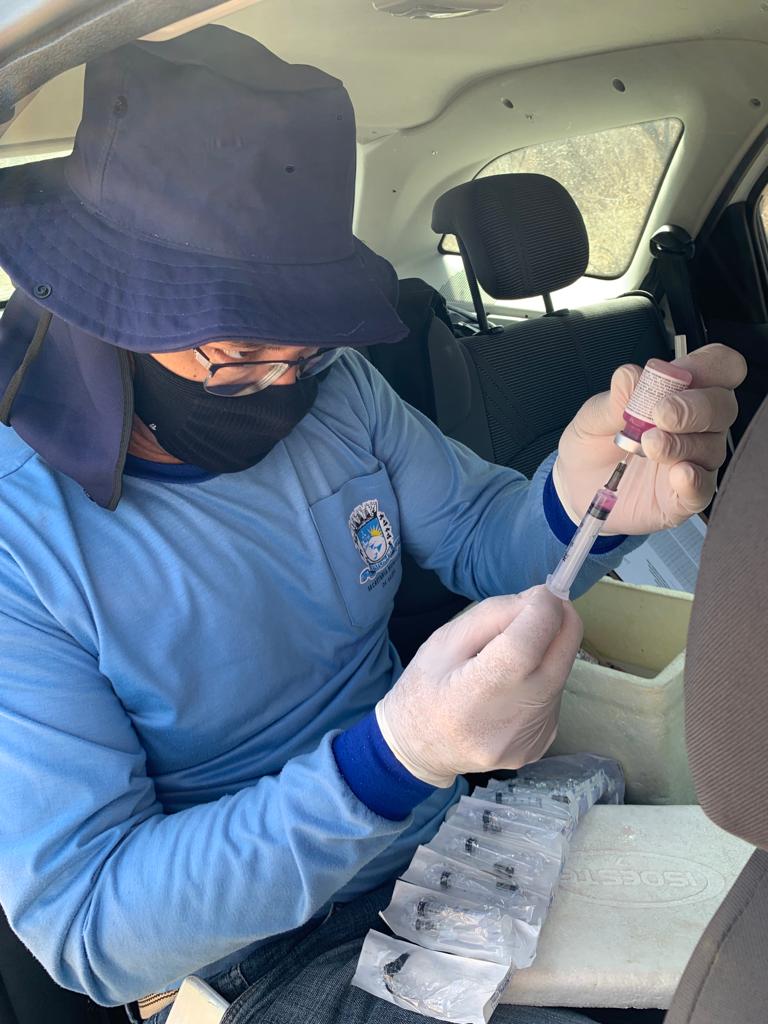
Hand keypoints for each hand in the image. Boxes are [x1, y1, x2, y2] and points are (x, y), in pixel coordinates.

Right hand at [376, 587, 582, 787]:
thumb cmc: (425, 689)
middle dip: (563, 624)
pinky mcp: (541, 746)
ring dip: (549, 654)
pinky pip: (554, 698)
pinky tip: (517, 685)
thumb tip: (541, 600)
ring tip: (516, 655)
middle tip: (550, 606)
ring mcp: (528, 740)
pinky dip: (544, 680)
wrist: (419, 749)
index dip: (543, 612)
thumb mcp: (444, 640)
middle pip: (559, 661)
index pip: (524, 647)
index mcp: (471, 697)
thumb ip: (493, 615)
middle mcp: (507, 724)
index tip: (546, 592)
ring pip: (560, 678)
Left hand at [553, 344, 746, 534]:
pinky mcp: (684, 496)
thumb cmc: (593, 444)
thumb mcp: (592, 417)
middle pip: (723, 406)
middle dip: (694, 407)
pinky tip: (677, 473)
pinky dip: (692, 480)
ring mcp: (694, 461)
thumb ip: (615, 398)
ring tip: (648, 445)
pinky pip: (703, 488)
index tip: (680, 374)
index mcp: (680, 393)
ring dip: (681, 443)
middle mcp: (695, 426)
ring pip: (713, 447)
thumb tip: (631, 375)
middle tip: (660, 414)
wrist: (574, 487)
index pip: (719, 367)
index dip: (708, 365)